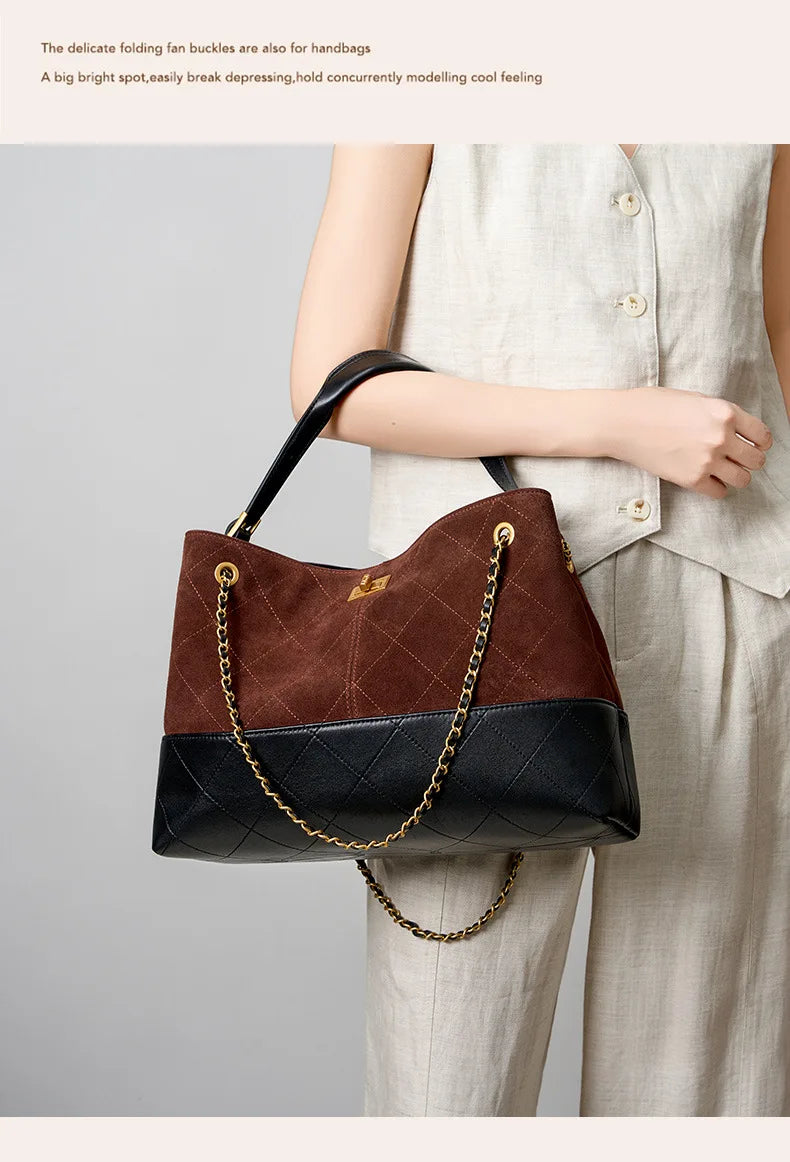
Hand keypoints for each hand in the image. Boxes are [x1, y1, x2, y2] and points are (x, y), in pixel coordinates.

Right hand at [605, 386, 773, 497]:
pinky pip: (719, 492)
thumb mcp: (695, 399)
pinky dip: (716, 488)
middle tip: (737, 459)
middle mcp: (721, 437)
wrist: (623, 423)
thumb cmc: (654, 406)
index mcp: (725, 413)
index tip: (755, 446)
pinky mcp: (692, 480)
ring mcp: (707, 460)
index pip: (762, 435)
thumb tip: (737, 431)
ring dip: (735, 476)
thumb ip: (719, 415)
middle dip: (749, 460)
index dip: (761, 443)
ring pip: (743, 479)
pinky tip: (705, 479)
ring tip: (722, 471)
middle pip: (756, 460)